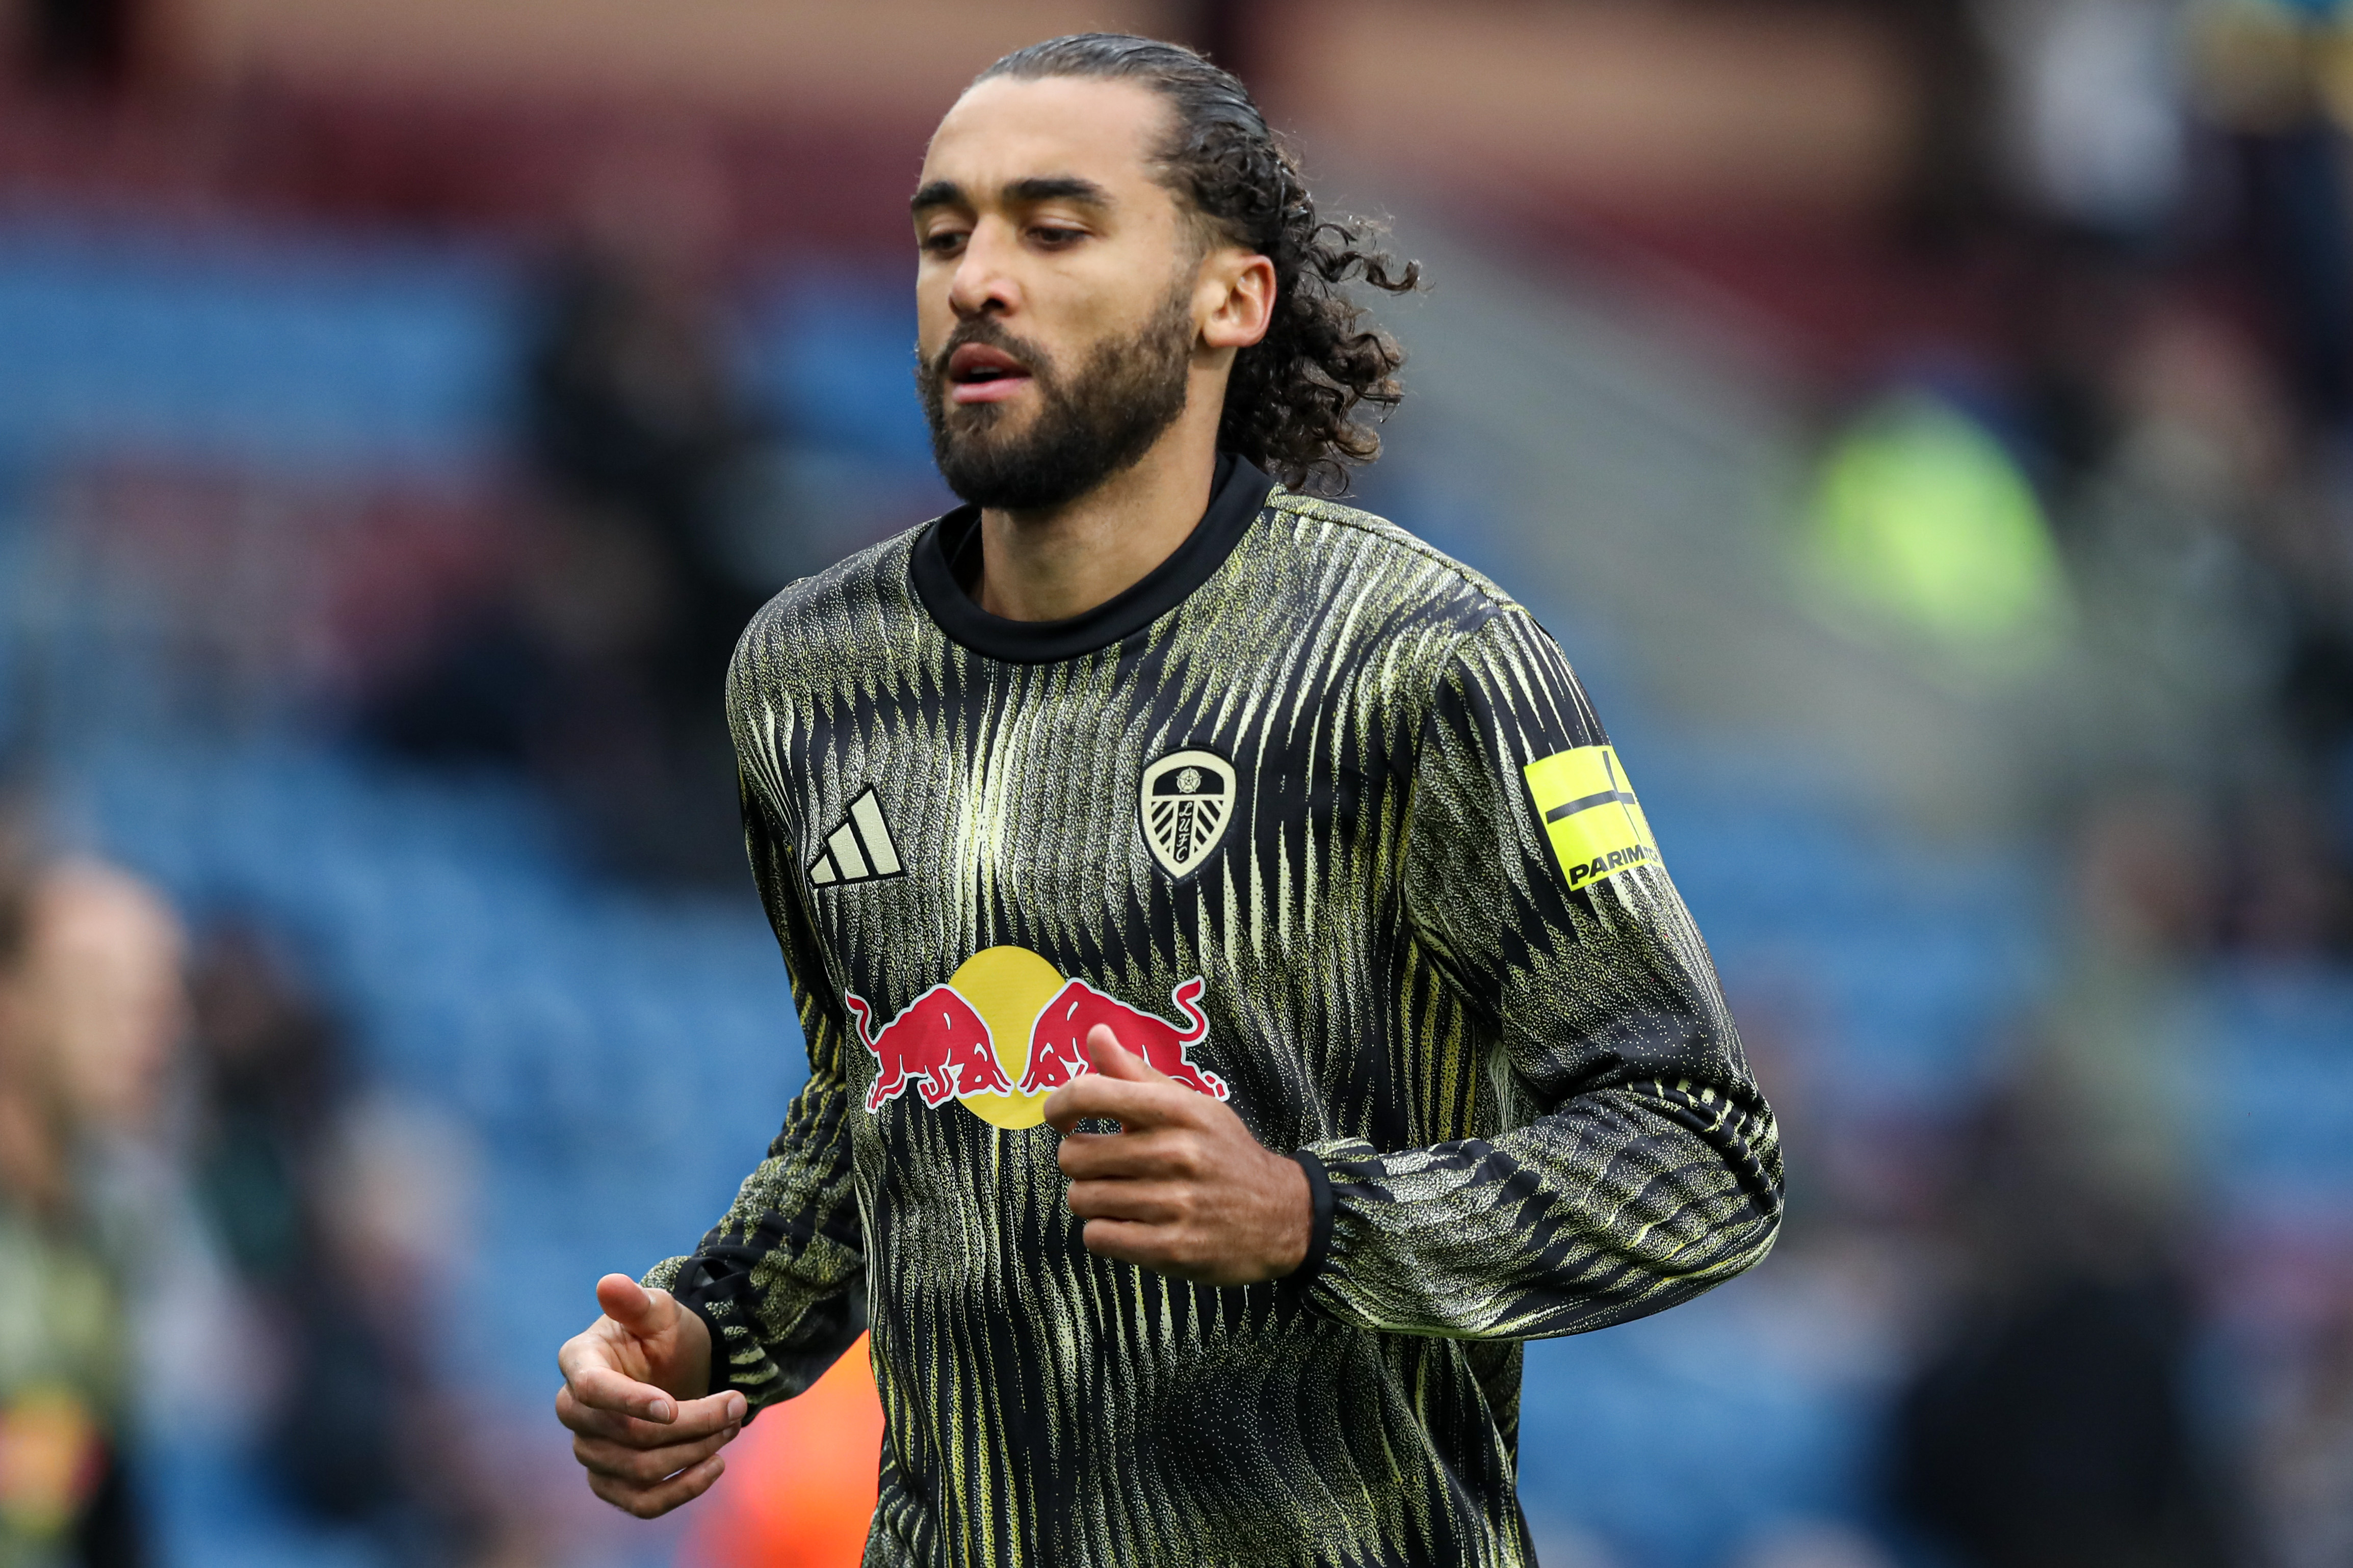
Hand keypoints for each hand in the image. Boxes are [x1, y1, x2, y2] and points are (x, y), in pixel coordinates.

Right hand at [556, 1274, 743, 1517]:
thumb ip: (635, 1301)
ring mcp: (589, 1450)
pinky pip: (639, 1503)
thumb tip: (610, 1284)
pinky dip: (681, 1492)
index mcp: (579, 1361)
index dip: (630, 1402)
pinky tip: (715, 1466)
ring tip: (731, 1426)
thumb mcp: (659, 1311)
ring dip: (694, 1453)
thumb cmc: (663, 1334)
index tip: (673, 1408)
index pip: (592, 1390)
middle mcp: (574, 1410)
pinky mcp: (609, 1480)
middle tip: (736, 1405)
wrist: (677, 1366)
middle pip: (627, 1436)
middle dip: (690, 1424)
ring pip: (639, 1471)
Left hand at [1044, 1025, 1310, 1284]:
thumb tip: (1094, 1033)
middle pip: (1074, 1155)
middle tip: (1104, 1166)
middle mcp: (1176, 1153)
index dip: (1058, 1106)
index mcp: (1177, 1109)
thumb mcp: (1189, 1105)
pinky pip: (1098, 1237)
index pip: (1089, 1093)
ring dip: (1091, 1200)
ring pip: (1081, 1199)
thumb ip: (1135, 1073)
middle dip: (1079, 1162)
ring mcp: (1174, 1204)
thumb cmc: (1224, 1153)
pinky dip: (1104, 1233)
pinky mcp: (1172, 1249)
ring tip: (1119, 1196)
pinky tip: (1127, 1225)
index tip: (1062, 1120)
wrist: (1282, 1215)